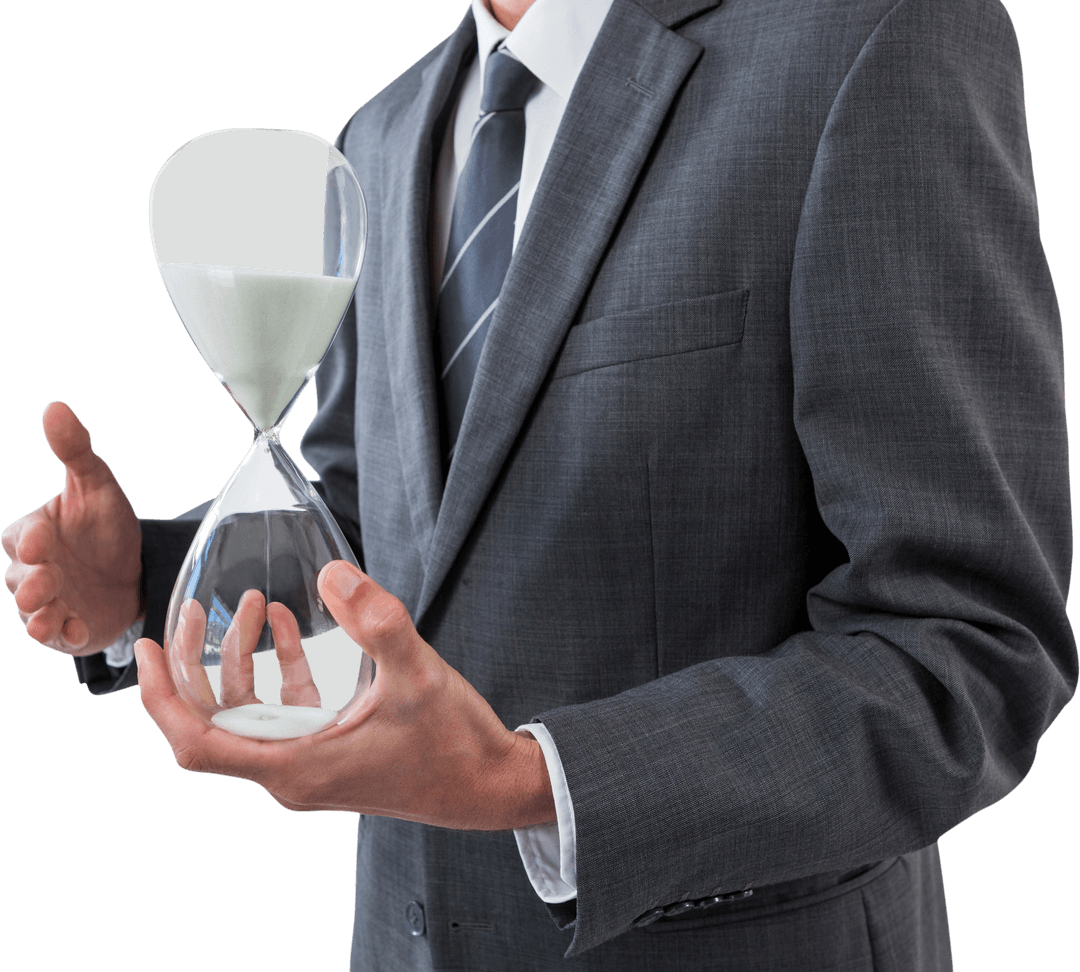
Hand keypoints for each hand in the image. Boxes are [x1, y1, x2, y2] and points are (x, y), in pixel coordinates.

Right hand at [3, 402, 141, 654]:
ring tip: (48, 617)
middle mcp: (33, 570)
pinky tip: (75, 632)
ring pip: (33, 611)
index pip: (22, 535)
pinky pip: (58, 637)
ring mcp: (47, 602)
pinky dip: (64, 636)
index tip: (41, 541)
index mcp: (34, 533)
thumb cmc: (107, 527)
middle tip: (45, 582)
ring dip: (39, 615)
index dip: (30, 539)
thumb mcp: (98, 486)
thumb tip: (55, 406)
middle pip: (21, 577)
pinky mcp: (65, 629)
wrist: (135, 572)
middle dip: (32, 581)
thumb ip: (75, 451)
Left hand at [136, 562, 556, 830]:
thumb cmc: (453, 746)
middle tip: (190, 614)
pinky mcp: (331, 751)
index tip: (148, 649)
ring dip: (244, 661)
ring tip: (254, 606)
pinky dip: (282, 670)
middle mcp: (292, 772)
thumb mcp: (417, 676)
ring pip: (250, 713)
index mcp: (297, 766)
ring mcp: (310, 764)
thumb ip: (376, 621)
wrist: (488, 785)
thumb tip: (334, 575)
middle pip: (214, 722)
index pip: (199, 741)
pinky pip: (287, 711)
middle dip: (197, 666)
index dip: (164, 696)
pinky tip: (290, 628)